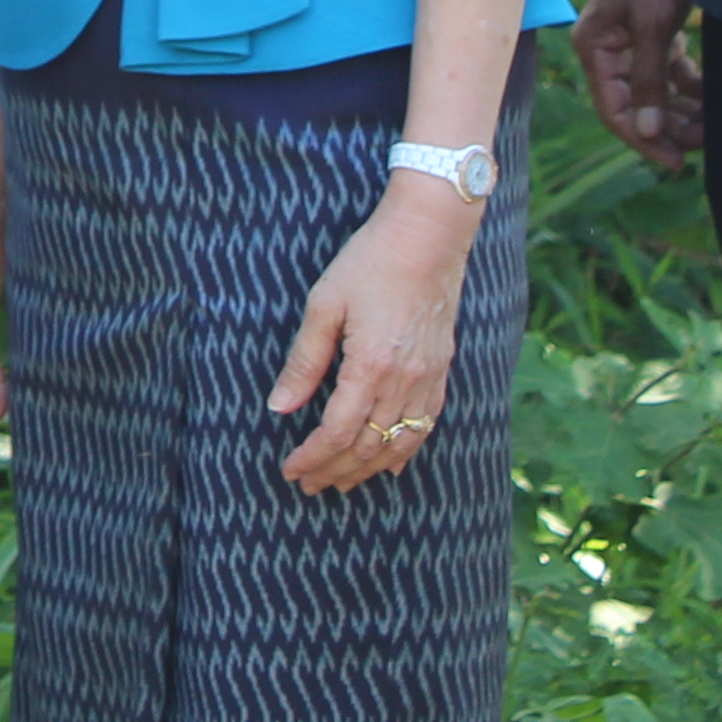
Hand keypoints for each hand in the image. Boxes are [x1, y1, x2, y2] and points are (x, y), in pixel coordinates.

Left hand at [271, 186, 476, 492]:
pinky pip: (427, 425)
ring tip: (340, 483)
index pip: (338, 431)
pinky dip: (406, 450)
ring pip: (398, 442)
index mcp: (371, 366)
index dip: (312, 457)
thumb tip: (279, 407)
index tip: (290, 470)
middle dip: (334, 470)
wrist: (428, 237)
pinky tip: (390, 465)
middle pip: (367, 446)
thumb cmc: (369, 262)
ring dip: (367, 469)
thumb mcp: (324, 306)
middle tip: (307, 484)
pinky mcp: (442, 371)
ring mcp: (429, 378)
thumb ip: (304, 361)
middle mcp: (404, 381)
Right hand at [571, 0, 703, 168]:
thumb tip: (646, 130)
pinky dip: (689, 86)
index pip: (614, 110)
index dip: (644, 140)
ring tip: (714, 126)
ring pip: (655, 91)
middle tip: (706, 145)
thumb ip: (647, 79)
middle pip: (636, 104)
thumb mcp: (655, 25)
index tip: (679, 163)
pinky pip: (668, 72)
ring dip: (683, 110)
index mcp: (594, 47)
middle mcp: (606, 48)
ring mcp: (629, 41)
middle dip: (670, 126)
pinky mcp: (652, 32)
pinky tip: (712, 98)